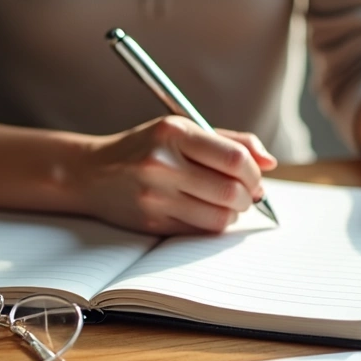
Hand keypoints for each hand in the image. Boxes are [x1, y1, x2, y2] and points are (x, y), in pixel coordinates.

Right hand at [75, 116, 277, 234]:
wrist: (90, 173)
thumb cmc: (144, 148)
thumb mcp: (182, 130)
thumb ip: (229, 142)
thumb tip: (269, 162)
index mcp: (172, 133)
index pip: (234, 159)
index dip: (254, 173)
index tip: (255, 177)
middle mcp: (162, 164)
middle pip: (230, 191)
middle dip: (249, 196)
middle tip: (247, 194)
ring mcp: (155, 196)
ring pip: (219, 217)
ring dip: (233, 213)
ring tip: (227, 203)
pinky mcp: (152, 222)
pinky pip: (199, 231)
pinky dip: (213, 224)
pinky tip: (206, 212)